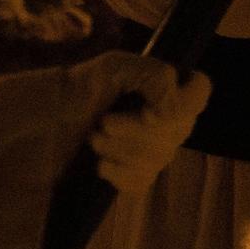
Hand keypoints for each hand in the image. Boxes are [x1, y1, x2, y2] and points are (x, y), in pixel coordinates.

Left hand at [71, 53, 212, 196]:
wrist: (48, 119)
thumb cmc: (82, 87)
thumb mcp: (115, 68)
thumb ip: (154, 77)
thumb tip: (173, 111)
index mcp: (172, 87)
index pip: (200, 92)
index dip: (181, 104)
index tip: (148, 108)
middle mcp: (173, 120)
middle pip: (176, 131)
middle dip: (132, 130)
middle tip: (102, 123)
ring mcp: (158, 151)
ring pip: (157, 158)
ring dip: (117, 149)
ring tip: (93, 139)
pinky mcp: (138, 175)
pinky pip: (141, 181)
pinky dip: (116, 173)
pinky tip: (101, 164)